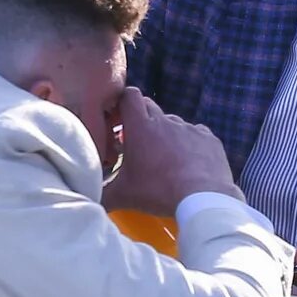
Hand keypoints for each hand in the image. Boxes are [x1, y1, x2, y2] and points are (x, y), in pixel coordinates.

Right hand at [105, 88, 238, 211]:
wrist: (203, 197)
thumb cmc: (159, 192)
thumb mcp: (124, 195)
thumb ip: (102, 194)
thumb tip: (87, 200)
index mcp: (141, 127)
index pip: (129, 96)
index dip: (123, 103)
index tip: (119, 120)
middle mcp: (166, 121)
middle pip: (149, 107)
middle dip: (141, 119)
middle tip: (137, 143)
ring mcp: (189, 128)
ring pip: (173, 122)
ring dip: (166, 134)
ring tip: (164, 158)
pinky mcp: (209, 138)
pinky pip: (196, 134)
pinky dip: (190, 144)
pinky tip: (188, 163)